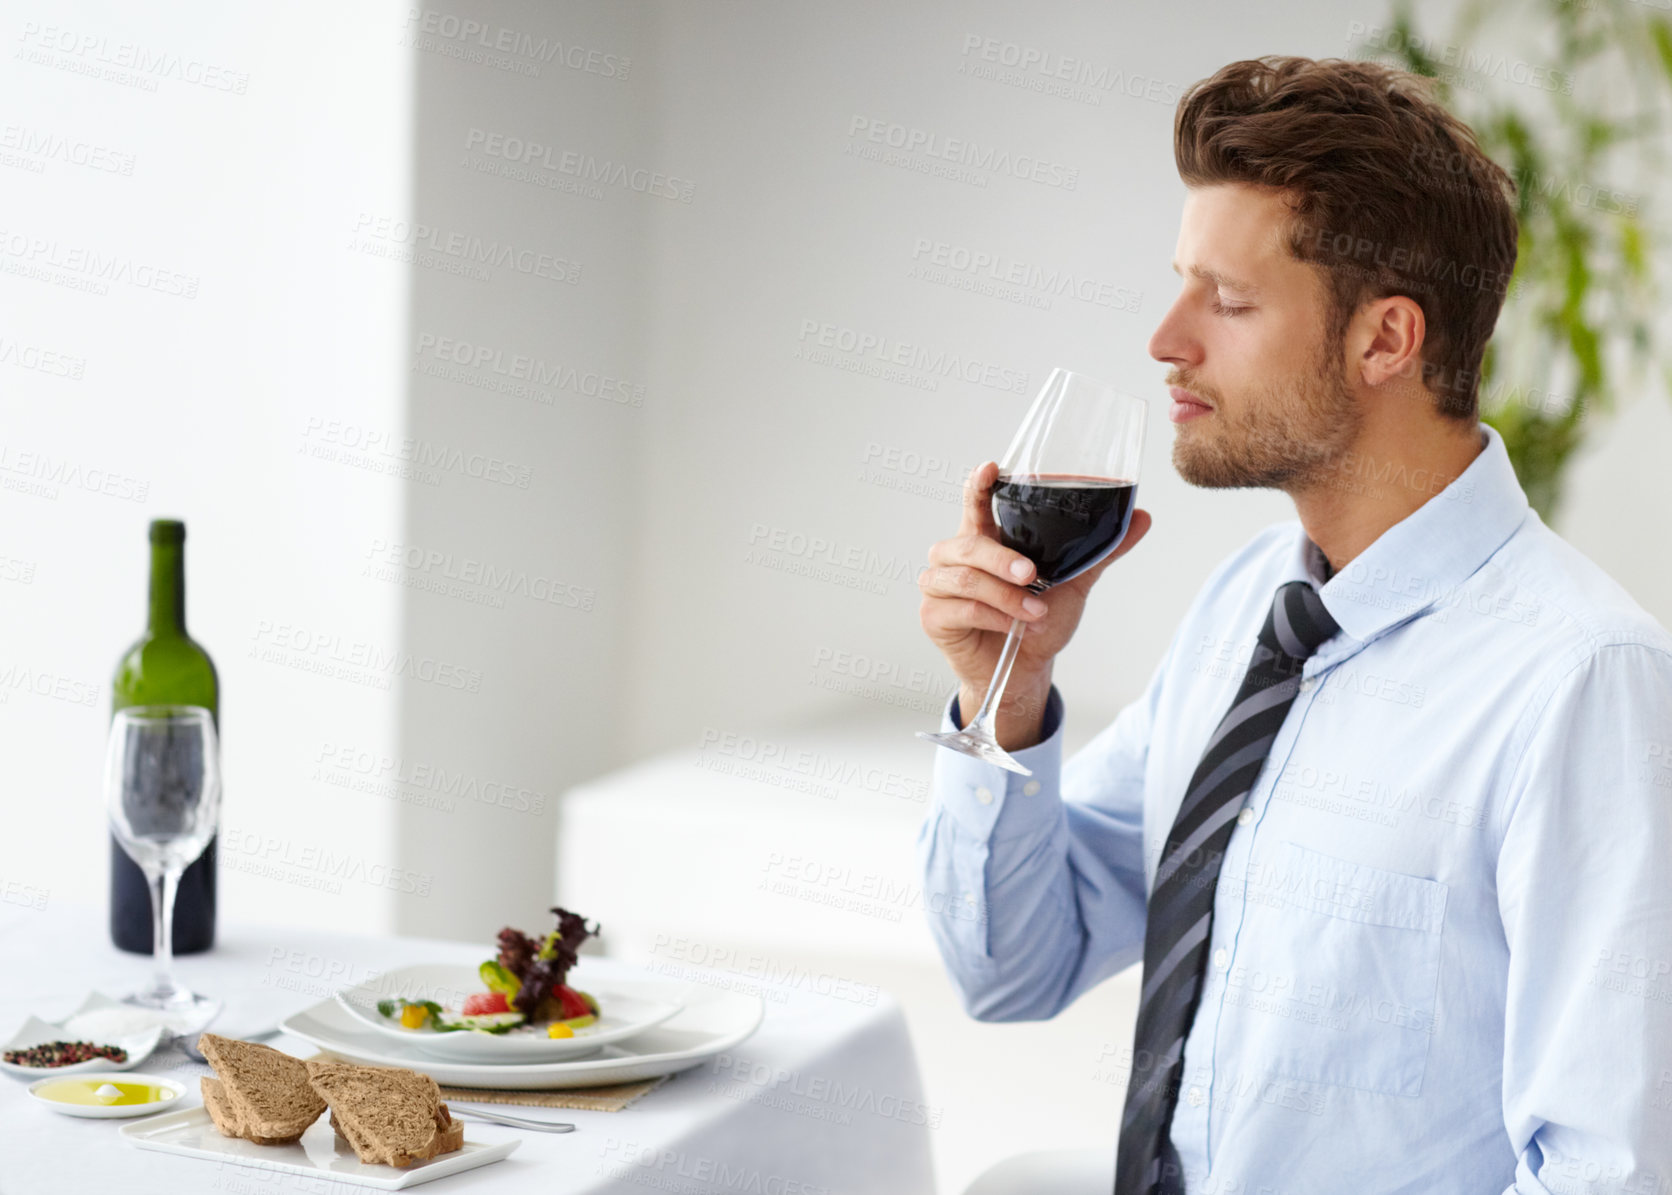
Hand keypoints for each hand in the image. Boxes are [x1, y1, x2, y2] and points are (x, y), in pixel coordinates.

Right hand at [917, 461, 1151, 746]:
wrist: (1025, 671)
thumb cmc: (1039, 621)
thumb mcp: (1074, 582)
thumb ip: (1099, 551)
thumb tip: (1141, 518)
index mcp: (984, 538)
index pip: (975, 503)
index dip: (978, 484)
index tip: (991, 468)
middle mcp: (955, 556)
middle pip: (969, 544)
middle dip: (1003, 559)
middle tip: (1033, 575)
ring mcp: (940, 585)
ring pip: (967, 578)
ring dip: (1005, 596)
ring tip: (1036, 613)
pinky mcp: (934, 616)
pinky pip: (962, 609)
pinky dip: (994, 618)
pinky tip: (1014, 628)